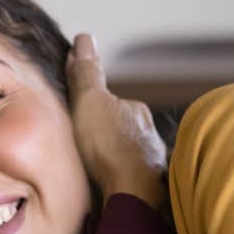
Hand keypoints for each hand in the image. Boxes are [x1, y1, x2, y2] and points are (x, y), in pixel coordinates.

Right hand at [67, 33, 166, 207]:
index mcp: (136, 111)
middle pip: (123, 130)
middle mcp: (149, 134)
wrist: (135, 194)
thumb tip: (84, 39)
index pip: (113, 102)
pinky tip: (112, 188)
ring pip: (130, 155)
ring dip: (116, 160)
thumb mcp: (89, 101)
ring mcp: (153, 162)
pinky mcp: (153, 188)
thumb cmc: (110, 147)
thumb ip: (87, 74)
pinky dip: (123, 180)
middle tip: (85, 147)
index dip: (93, 107)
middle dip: (106, 135)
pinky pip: (134, 178)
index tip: (80, 117)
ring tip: (96, 171)